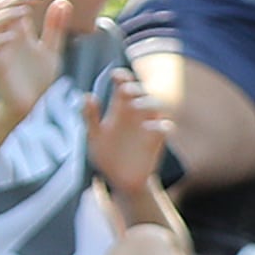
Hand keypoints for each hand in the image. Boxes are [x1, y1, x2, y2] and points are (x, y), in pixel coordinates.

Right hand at [0, 0, 69, 120]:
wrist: (30, 105)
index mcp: (19, 30)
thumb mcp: (52, 49)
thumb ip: (55, 27)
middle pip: (0, 7)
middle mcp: (6, 35)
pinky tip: (14, 36)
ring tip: (26, 12)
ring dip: (7, 14)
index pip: (14, 2)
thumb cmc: (37, 78)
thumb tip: (63, 1)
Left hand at [92, 66, 171, 193]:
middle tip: (125, 90)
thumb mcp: (94, 136)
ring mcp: (147, 126)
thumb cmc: (106, 154)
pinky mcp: (156, 141)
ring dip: (149, 102)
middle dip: (136, 87)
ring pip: (158, 106)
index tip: (115, 75)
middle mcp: (135, 115)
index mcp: (118, 109)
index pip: (123, 85)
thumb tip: (87, 95)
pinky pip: (166, 127)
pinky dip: (161, 124)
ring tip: (135, 106)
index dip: (122, 76)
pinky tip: (151, 126)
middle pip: (141, 92)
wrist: (119, 180)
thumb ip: (89, 116)